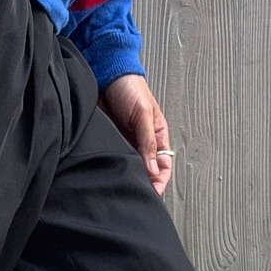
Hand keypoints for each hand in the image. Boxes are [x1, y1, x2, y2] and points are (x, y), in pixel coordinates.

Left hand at [99, 73, 172, 195]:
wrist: (106, 74)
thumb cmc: (129, 88)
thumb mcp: (143, 114)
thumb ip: (148, 142)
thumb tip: (153, 169)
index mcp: (157, 135)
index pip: (163, 165)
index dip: (160, 181)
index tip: (153, 194)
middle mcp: (142, 142)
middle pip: (146, 170)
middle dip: (143, 183)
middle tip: (135, 196)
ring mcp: (124, 142)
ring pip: (129, 166)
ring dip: (126, 177)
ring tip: (121, 189)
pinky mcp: (109, 140)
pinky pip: (112, 158)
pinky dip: (111, 167)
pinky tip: (108, 175)